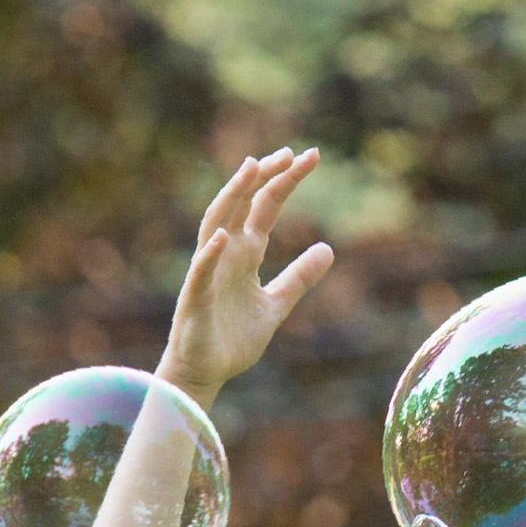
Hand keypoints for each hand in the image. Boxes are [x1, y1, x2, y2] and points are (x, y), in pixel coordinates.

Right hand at [157, 148, 334, 408]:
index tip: (309, 157)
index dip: (285, 182)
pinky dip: (211, 253)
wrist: (207, 373)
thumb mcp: (277, 305)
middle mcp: (226, 254)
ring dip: (232, 196)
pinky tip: (224, 235)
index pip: (265, 207)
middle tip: (290, 153)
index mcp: (246, 253)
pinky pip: (201, 271)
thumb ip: (299, 278)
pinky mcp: (196, 297)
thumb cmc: (234, 338)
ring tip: (251, 168)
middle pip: (243, 204)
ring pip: (217, 223)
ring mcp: (209, 271)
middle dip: (264, 177)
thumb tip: (329, 249)